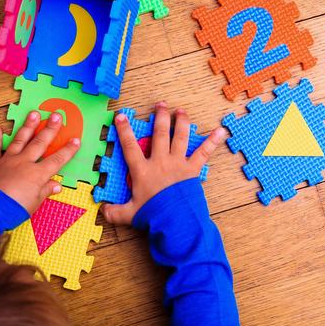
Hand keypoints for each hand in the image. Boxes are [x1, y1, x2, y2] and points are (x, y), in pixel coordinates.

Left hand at [0, 111, 80, 213]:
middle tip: (56, 115)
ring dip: (28, 126)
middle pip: (40, 143)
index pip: (57, 160)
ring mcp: (7, 161)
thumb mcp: (35, 203)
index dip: (68, 150)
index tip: (76, 140)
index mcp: (37, 174)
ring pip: (20, 140)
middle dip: (50, 129)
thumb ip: (45, 191)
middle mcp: (24, 163)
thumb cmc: (15, 209)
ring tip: (34, 113)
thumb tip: (56, 185)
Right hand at [101, 102, 225, 224]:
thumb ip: (115, 212)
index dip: (124, 130)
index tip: (121, 116)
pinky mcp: (192, 169)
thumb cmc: (153, 215)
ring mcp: (178, 163)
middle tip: (161, 104)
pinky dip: (213, 141)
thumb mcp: (130, 214)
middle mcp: (160, 162)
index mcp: (143, 170)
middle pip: (159, 134)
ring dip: (181, 122)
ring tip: (181, 111)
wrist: (176, 221)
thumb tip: (103, 211)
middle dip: (159, 117)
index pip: (130, 146)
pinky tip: (221, 131)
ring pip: (179, 137)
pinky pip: (203, 153)